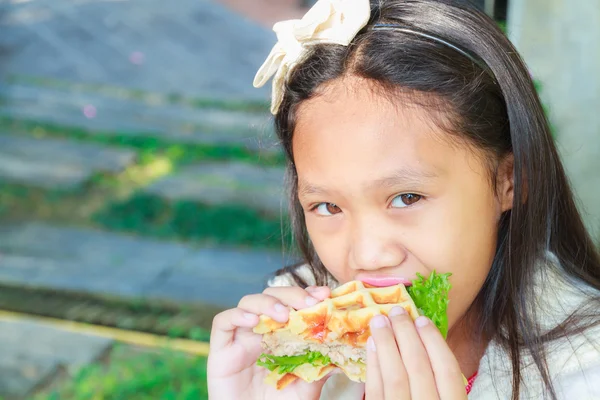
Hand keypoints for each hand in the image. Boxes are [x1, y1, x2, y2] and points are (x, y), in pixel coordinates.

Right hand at [207, 285, 334, 399]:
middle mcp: (260, 331)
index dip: (307, 295)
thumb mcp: (305, 387)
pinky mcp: (220, 349)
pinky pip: (222, 322)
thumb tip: (342, 350)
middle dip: (291, 294)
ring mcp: (240, 337)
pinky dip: (237, 315)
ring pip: (248, 302)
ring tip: (283, 314)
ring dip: (267, 302)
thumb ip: (320, 368)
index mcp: (281, 334)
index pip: (292, 303)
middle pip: (272, 296)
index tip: (324, 294)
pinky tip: (253, 321)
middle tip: (308, 303)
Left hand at [365, 306, 466, 399]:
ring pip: (395, 376)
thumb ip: (440, 380)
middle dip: (406, 334)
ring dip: (386, 344)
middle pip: (418, 367)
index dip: (434, 341)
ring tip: (379, 321)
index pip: (447, 369)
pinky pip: (375, 390)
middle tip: (396, 312)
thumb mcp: (446, 398)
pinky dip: (374, 365)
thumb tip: (423, 338)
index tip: (422, 319)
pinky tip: (372, 345)